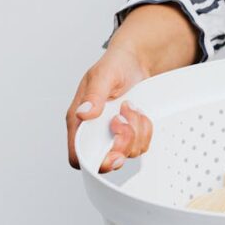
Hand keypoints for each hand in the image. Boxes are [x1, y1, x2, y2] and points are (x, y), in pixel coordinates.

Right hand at [66, 46, 153, 172]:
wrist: (136, 62)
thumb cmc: (114, 66)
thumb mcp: (103, 76)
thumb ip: (93, 96)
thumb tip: (83, 114)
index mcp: (79, 122)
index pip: (79, 156)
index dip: (94, 162)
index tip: (113, 152)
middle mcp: (95, 131)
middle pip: (107, 160)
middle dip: (122, 142)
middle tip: (123, 118)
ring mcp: (114, 134)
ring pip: (128, 152)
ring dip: (136, 130)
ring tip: (131, 106)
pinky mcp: (131, 133)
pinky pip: (142, 144)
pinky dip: (146, 129)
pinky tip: (140, 112)